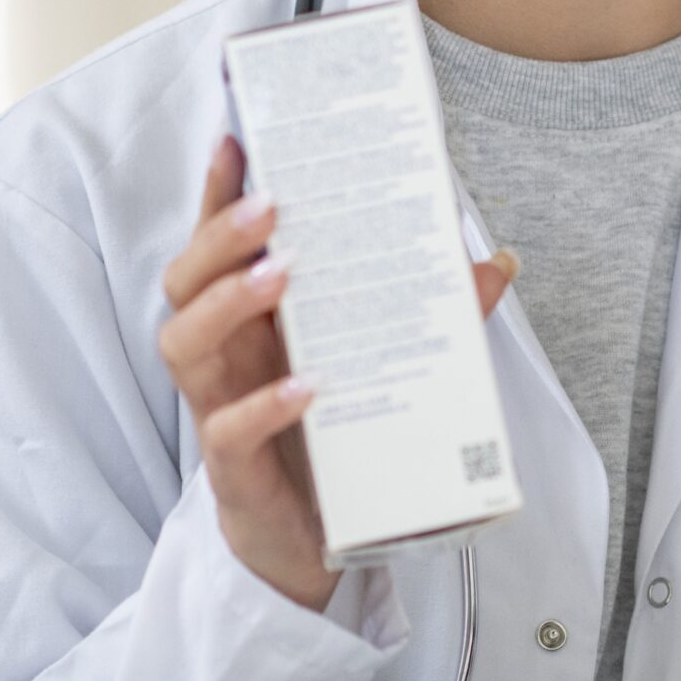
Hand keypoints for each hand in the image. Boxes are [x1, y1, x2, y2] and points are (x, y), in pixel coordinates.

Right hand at [157, 135, 516, 610]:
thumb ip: (433, 313)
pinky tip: (306, 386)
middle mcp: (226, 355)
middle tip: (271, 207)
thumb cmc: (337, 435)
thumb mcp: (386, 363)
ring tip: (281, 275)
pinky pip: (227, 431)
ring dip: (229, 303)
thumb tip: (495, 264)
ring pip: (185, 344)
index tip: (236, 138)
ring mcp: (219, 408)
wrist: (316, 542)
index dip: (219, 192)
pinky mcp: (233, 470)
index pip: (220, 245)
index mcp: (253, 319)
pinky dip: (263, 405)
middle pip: (185, 281)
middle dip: (220, 237)